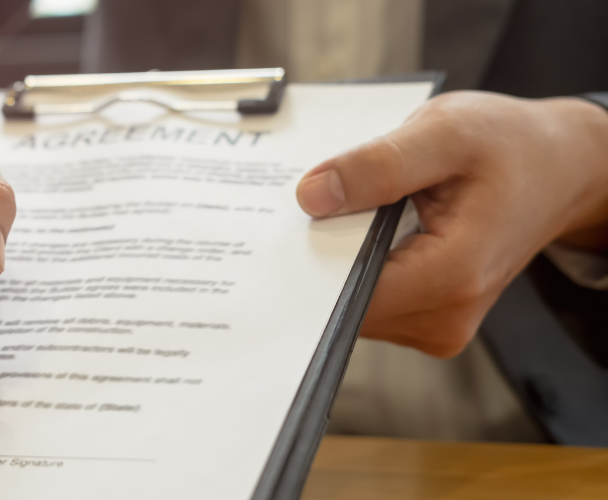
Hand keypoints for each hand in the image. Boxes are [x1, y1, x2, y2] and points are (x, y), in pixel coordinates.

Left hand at [296, 91, 607, 356]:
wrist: (558, 168)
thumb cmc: (510, 145)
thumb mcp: (445, 132)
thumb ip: (378, 165)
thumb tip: (312, 195)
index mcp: (453, 275)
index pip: (349, 295)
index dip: (308, 261)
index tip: (280, 229)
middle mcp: (445, 317)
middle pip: (344, 304)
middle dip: (320, 255)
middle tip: (312, 203)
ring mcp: (438, 325)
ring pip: (353, 305)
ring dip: (338, 260)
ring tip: (351, 208)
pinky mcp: (429, 319)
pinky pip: (370, 301)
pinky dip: (357, 265)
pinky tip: (364, 226)